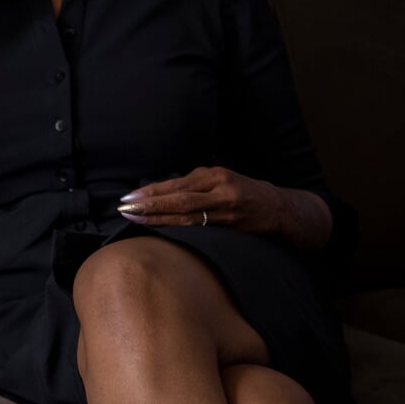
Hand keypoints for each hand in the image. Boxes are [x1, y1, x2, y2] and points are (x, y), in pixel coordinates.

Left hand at [117, 166, 282, 232]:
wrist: (278, 208)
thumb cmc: (243, 191)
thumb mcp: (221, 180)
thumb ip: (194, 184)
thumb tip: (160, 192)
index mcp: (216, 176)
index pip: (177, 185)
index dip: (152, 191)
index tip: (130, 196)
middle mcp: (221, 190)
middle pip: (179, 199)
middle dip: (150, 204)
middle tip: (126, 208)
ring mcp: (226, 209)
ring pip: (186, 215)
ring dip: (158, 218)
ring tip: (134, 218)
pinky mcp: (230, 225)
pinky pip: (198, 227)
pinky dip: (176, 227)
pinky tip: (159, 227)